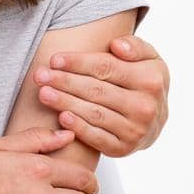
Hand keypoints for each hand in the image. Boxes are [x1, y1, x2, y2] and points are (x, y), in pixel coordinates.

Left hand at [35, 35, 169, 156]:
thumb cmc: (142, 81)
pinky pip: (97, 138)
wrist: (153, 120)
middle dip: (65, 82)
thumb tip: (117, 45)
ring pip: (94, 113)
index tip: (54, 59)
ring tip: (43, 93)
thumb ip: (135, 46)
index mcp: (150, 80)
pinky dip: (78, 128)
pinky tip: (61, 117)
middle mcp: (145, 106)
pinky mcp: (123, 148)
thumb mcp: (148, 58)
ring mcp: (135, 130)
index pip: (107, 67)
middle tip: (40, 76)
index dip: (78, 63)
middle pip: (96, 90)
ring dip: (65, 103)